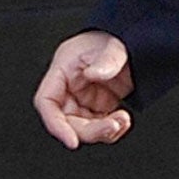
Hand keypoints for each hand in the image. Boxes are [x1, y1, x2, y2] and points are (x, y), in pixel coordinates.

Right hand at [34, 30, 133, 148]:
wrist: (131, 42)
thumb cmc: (113, 38)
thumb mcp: (113, 46)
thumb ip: (106, 60)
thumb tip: (94, 74)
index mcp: (62, 70)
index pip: (47, 102)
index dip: (56, 125)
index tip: (72, 141)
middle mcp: (69, 88)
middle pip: (67, 122)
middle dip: (91, 130)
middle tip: (112, 125)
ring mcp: (83, 99)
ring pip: (84, 129)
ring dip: (104, 132)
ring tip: (123, 119)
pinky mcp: (97, 107)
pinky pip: (98, 128)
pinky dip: (111, 130)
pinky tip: (123, 120)